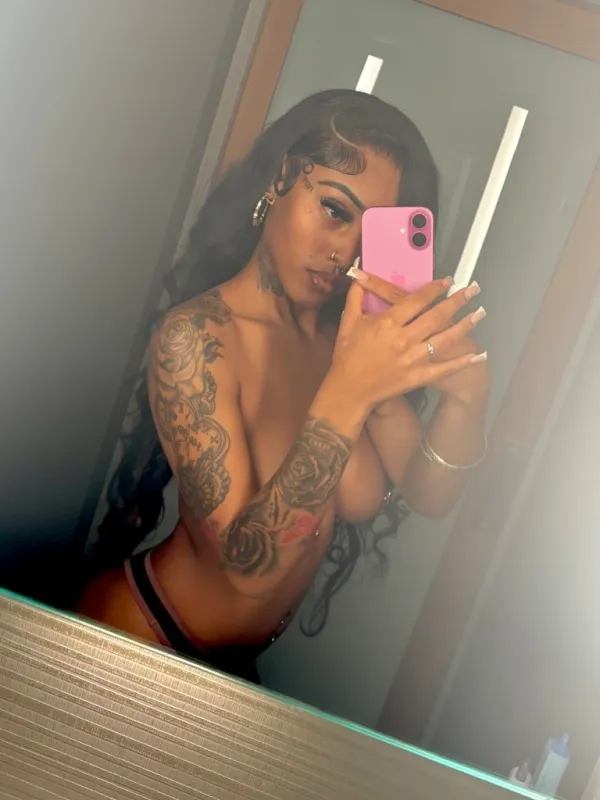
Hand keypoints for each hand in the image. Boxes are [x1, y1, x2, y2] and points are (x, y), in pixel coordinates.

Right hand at [330, 272, 486, 413]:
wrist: (350, 389)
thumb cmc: (347, 355)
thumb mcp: (349, 322)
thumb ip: (356, 297)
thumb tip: (359, 274)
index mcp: (388, 323)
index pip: (417, 300)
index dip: (435, 289)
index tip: (448, 281)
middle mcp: (404, 338)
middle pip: (437, 316)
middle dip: (457, 301)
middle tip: (473, 290)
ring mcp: (413, 359)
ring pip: (445, 339)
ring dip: (465, 325)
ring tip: (480, 313)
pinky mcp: (418, 376)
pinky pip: (444, 368)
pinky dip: (461, 362)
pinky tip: (477, 354)